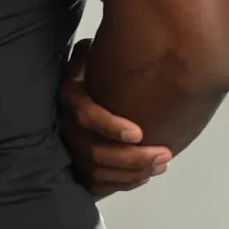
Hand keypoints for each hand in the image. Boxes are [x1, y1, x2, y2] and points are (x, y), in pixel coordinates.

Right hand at [58, 43, 171, 197]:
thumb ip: (110, 48)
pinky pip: (95, 184)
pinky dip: (121, 183)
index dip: (110, 126)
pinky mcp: (76, 164)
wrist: (89, 84)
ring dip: (132, 173)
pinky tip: (144, 176)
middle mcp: (64, 123)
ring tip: (162, 163)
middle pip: (93, 151)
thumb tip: (123, 44)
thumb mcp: (101, 50)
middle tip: (165, 155)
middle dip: (132, 158)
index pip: (85, 116)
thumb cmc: (101, 66)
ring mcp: (68, 146)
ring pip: (95, 171)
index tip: (139, 133)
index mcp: (70, 94)